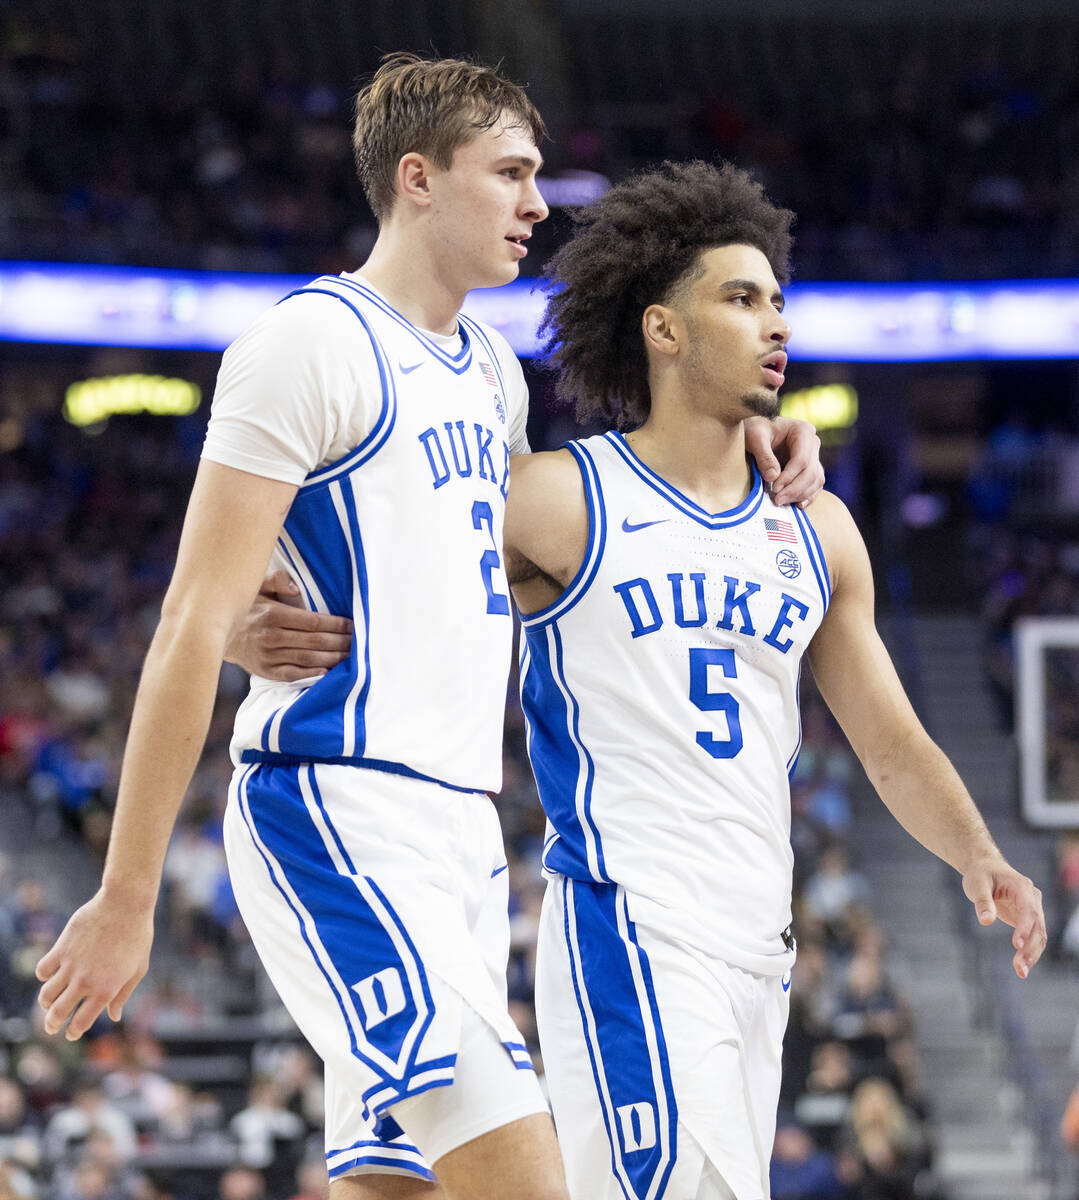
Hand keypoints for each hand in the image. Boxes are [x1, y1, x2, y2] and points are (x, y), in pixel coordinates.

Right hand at [35, 892, 153, 1038]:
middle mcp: (85, 982)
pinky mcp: (61, 949)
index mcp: (105, 991)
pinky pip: (42, 970)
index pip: (81, 1023)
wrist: (125, 904)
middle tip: (51, 1026)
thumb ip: (123, 995)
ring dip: (45, 1004)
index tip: (71, 1034)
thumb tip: (114, 1017)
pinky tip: (51, 974)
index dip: (73, 1032)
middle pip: (57, 1014)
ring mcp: (71, 966)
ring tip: (49, 1003)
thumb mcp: (138, 968)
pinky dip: (44, 976)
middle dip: (52, 1025)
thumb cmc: (137, 935)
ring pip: (46, 996)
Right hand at [226, 569, 351, 681]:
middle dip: (340, 642)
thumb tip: (296, 587)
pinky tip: (328, 671)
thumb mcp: (256, 586)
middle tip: (357, 642)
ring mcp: (268, 656)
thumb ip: (276, 580)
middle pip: (315, 641)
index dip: (336, 624)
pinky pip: (293, 675)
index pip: (313, 621)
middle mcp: (271, 636)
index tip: (352, 625)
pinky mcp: (266, 671)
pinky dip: (311, 674)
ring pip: (308, 659)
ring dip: (332, 658)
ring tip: (350, 657)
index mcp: (273, 615)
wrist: (218, 634)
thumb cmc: (247, 607)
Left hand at [744, 416, 824, 507]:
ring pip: (815, 480)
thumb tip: (773, 477)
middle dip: (794, 489)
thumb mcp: (755, 438)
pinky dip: (808, 495)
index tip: (775, 488)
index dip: (789, 477)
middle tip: (777, 500)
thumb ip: (764, 456)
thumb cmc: (755, 430)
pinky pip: (815, 484)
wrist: (756, 431)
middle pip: (811, 472)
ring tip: (781, 502)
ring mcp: (813, 456)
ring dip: (800, 494)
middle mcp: (813, 443)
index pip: (802, 459)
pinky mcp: (810, 468)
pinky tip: (797, 504)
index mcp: (803, 431)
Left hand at [962, 861, 1046, 978]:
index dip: (1024, 928)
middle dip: (1029, 948)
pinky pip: (1033, 937)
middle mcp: (1033, 899)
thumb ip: (983, 902)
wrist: (986, 868)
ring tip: (1021, 972)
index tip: (1017, 945)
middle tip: (1019, 968)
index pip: (1028, 910)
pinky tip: (1022, 966)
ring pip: (1039, 935)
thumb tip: (986, 921)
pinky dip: (1029, 951)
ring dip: (1032, 954)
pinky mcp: (1028, 919)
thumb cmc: (981, 875)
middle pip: (1037, 926)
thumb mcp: (976, 884)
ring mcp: (1033, 909)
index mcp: (1022, 887)